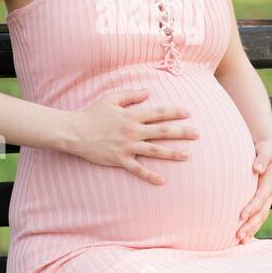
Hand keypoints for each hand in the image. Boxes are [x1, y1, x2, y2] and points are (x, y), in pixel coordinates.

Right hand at [68, 87, 198, 185]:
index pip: (158, 113)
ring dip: (172, 153)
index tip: (188, 113)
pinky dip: (150, 176)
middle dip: (181, 132)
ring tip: (187, 155)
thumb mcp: (111, 98)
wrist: (74, 132)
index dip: (174, 112)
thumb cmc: (92, 113)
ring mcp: (127, 147)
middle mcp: (132, 131)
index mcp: (131, 116)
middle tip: (198, 134)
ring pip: (155, 151)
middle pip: (162, 132)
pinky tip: (163, 181)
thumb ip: (131, 94)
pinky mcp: (120, 160)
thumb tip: (149, 91)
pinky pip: (138, 169)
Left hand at [237, 138, 271, 241]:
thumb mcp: (266, 149)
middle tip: (239, 236)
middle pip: (261, 213)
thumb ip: (262, 158)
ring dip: (252, 229)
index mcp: (270, 183)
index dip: (252, 207)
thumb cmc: (265, 149)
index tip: (241, 215)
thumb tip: (257, 168)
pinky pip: (257, 216)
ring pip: (260, 218)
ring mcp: (266, 199)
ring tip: (241, 241)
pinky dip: (251, 226)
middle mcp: (270, 193)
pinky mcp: (262, 201)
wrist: (270, 150)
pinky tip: (243, 236)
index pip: (261, 198)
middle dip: (251, 225)